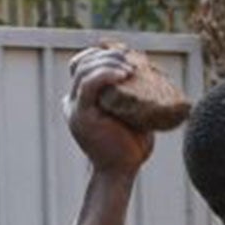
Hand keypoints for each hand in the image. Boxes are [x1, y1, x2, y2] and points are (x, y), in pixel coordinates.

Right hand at [64, 46, 153, 176]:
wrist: (122, 172)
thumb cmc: (130, 146)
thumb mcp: (132, 113)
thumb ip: (131, 95)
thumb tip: (152, 74)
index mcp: (81, 99)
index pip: (83, 64)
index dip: (101, 53)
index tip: (125, 53)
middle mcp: (72, 101)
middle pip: (81, 63)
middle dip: (107, 55)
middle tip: (131, 60)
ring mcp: (73, 108)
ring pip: (83, 69)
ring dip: (108, 62)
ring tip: (130, 68)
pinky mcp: (80, 115)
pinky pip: (88, 85)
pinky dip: (105, 74)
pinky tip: (123, 74)